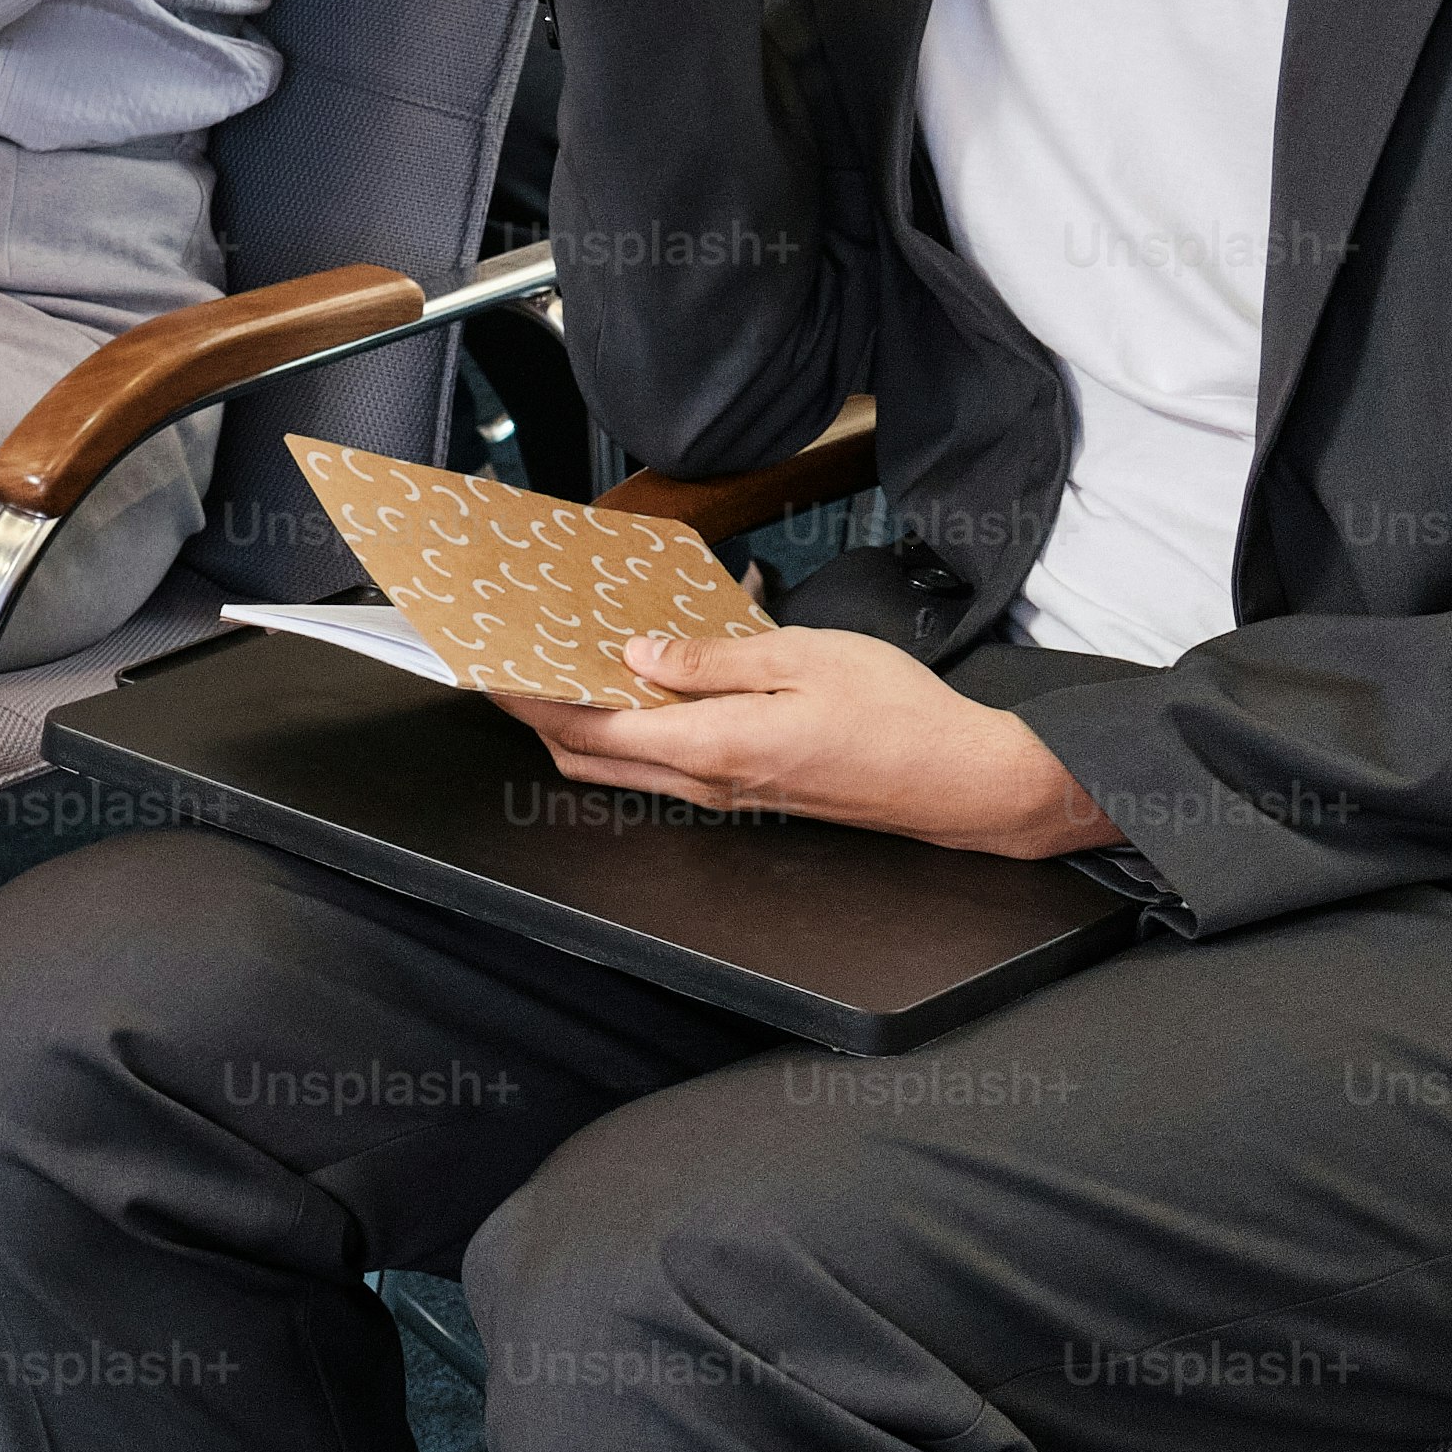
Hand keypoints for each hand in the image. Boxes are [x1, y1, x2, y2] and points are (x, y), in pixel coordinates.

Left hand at [526, 624, 1124, 858]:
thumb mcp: (801, 659)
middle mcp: (706, 781)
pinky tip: (633, 686)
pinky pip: (662, 766)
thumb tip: (636, 658)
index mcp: (712, 747)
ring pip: (621, 768)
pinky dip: (628, 733)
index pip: (589, 733)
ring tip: (560, 664)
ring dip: (580, 726)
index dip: (530, 702)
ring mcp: (725, 793)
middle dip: (538, 715)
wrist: (962, 780)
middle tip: (511, 659)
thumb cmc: (896, 713)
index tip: (489, 667)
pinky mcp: (746, 791)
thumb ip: (711, 661)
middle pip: (588, 759)